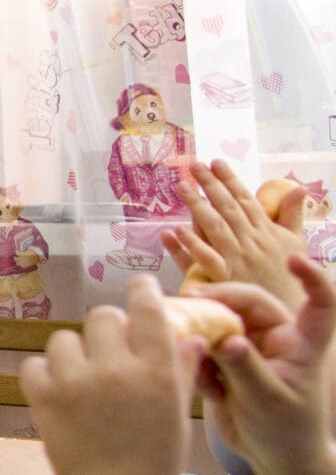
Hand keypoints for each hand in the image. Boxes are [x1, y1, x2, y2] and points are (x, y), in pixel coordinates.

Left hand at [20, 276, 201, 474]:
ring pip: (64, 339)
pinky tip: (58, 392)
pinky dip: (43, 375)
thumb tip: (189, 336)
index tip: (139, 287)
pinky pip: (34, 365)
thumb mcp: (178, 412)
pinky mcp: (44, 398)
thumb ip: (180, 369)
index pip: (147, 308)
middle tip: (110, 353)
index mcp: (156, 370)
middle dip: (106, 330)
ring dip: (73, 354)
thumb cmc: (155, 459)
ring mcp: (76, 382)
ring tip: (83, 380)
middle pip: (101, 316)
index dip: (142, 291)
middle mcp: (116, 368)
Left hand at [167, 159, 308, 310]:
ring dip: (197, 206)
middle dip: (210, 185)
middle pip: (227, 208)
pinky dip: (192, 245)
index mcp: (266, 231)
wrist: (288, 312)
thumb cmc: (288, 275)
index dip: (230, 180)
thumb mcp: (295, 243)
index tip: (215, 162)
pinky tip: (176, 230)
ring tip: (180, 186)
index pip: (245, 200)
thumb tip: (298, 188)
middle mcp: (251, 242)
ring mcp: (238, 259)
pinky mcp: (226, 279)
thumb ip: (292, 215)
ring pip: (215, 227)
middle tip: (193, 166)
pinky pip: (207, 259)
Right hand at [191, 260, 335, 474]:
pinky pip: (203, 348)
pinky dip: (193, 358)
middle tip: (187, 304)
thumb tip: (227, 339)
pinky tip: (195, 380)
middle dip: (218, 301)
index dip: (312, 279)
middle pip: (246, 304)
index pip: (319, 304)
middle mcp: (274, 339)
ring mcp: (248, 350)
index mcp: (300, 344)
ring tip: (177, 338)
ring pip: (219, 323)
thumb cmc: (286, 432)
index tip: (294, 260)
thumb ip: (246, 368)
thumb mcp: (269, 402)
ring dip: (198, 329)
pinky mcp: (225, 364)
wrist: (273, 461)